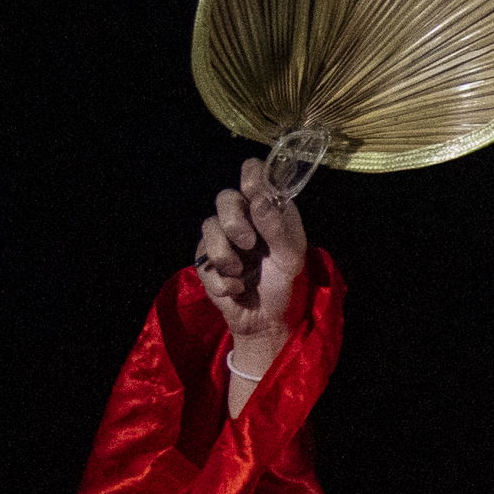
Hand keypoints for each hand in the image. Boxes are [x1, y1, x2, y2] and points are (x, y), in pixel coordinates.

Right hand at [193, 158, 309, 383]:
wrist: (265, 318)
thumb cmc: (283, 281)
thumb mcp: (290, 258)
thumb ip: (278, 228)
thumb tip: (260, 199)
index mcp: (268, 210)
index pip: (255, 175)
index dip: (252, 176)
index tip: (253, 190)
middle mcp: (242, 217)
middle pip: (225, 198)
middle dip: (234, 222)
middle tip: (249, 244)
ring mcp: (220, 236)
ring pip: (209, 227)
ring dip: (227, 256)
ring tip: (243, 274)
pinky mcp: (204, 259)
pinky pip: (203, 260)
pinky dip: (223, 279)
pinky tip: (237, 288)